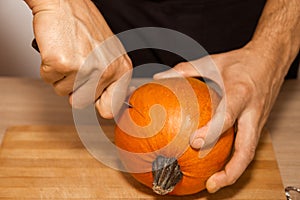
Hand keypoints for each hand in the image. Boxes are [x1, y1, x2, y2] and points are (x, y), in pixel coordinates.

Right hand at [25, 0, 131, 117]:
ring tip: (68, 54)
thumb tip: (109, 107)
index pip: (111, 107)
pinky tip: (58, 50)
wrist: (64, 3)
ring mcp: (85, 68)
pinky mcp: (63, 64)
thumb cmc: (84, 26)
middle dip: (74, 86)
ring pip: (63, 92)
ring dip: (60, 76)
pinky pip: (49, 80)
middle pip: (82, 102)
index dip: (99, 107)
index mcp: (121, 69)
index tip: (95, 102)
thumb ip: (110, 79)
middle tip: (76, 64)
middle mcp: (106, 70)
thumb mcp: (109, 53)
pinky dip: (48, 68)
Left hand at [154, 44, 284, 192]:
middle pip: (247, 149)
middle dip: (231, 171)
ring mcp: (258, 121)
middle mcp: (252, 111)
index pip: (228, 117)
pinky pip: (248, 146)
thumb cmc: (242, 62)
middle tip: (211, 184)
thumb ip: (185, 70)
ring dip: (234, 171)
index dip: (212, 132)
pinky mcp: (259, 125)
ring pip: (249, 153)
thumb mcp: (212, 62)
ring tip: (214, 182)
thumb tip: (160, 77)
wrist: (270, 61)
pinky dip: (235, 159)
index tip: (194, 142)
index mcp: (240, 93)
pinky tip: (219, 164)